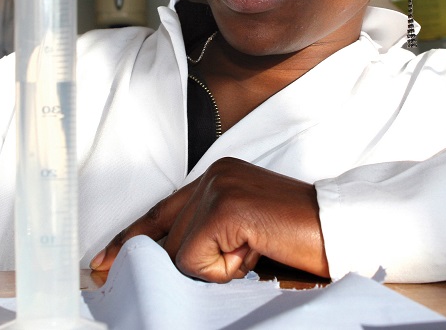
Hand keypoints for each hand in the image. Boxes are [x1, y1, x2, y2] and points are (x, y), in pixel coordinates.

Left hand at [91, 157, 329, 282]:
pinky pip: (195, 258)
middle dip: (177, 266)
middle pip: (166, 236)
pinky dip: (222, 271)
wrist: (341, 229)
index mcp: (217, 175)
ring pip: (179, 252)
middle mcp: (214, 174)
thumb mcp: (243, 234)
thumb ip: (206, 236)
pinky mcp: (227, 207)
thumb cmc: (299, 239)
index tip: (104, 262)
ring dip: (214, 270)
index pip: (161, 211)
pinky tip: (254, 255)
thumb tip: (165, 263)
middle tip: (227, 267)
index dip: (132, 239)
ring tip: (255, 254)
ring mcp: (220, 187)